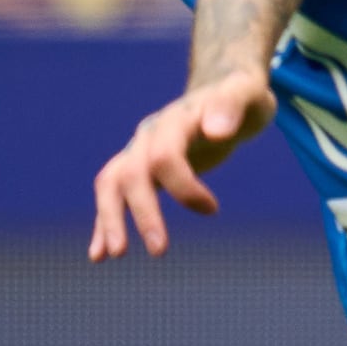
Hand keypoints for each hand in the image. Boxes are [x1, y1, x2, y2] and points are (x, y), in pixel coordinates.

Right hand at [91, 70, 265, 260]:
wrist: (223, 90)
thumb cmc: (241, 94)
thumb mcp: (247, 93)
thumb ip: (231, 106)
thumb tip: (216, 131)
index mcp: (173, 121)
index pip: (164, 157)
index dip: (185, 187)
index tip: (213, 209)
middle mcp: (148, 136)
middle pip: (131, 175)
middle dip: (143, 214)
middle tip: (160, 251)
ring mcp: (139, 152)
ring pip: (111, 185)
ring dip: (110, 220)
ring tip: (113, 256)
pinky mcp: (140, 168)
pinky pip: (114, 196)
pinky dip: (104, 223)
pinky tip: (99, 254)